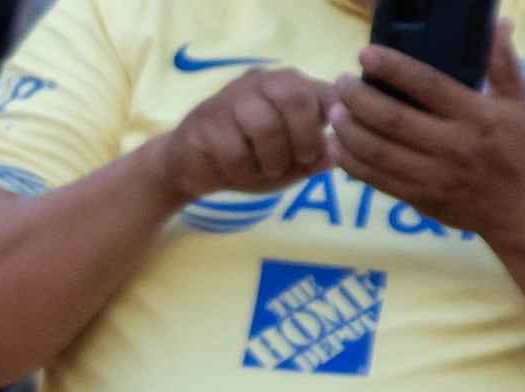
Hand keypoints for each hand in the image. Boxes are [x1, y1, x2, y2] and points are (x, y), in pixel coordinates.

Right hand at [156, 65, 333, 202]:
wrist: (187, 166)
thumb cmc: (245, 160)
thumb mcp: (287, 163)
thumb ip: (313, 159)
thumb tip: (337, 155)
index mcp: (289, 85)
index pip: (325, 90)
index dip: (335, 121)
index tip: (327, 147)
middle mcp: (262, 81)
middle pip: (296, 98)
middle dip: (305, 139)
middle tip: (300, 161)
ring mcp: (232, 97)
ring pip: (266, 125)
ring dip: (273, 159)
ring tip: (268, 171)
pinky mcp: (206, 119)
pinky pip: (235, 151)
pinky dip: (244, 173)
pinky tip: (241, 176)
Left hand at [328, 23, 524, 241]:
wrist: (518, 205)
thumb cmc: (517, 145)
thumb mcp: (518, 100)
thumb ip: (502, 62)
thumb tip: (496, 24)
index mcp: (475, 115)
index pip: (427, 85)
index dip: (393, 68)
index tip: (366, 55)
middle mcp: (452, 145)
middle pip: (392, 119)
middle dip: (358, 99)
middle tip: (341, 83)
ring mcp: (432, 174)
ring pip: (377, 152)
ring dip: (348, 130)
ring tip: (332, 111)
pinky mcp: (417, 197)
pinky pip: (375, 179)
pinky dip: (350, 162)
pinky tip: (336, 146)